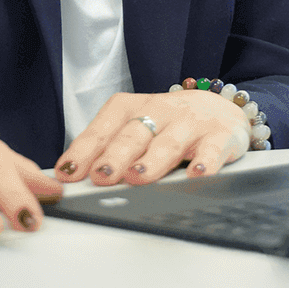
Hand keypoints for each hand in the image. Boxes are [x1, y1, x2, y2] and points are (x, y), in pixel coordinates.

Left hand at [55, 88, 251, 186]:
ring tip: (138, 177)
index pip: (104, 128)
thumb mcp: (137, 130)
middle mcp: (160, 110)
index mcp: (132, 108)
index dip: (84, 150)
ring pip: (168, 142)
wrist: (220, 109)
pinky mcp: (220, 135)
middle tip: (101, 176)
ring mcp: (191, 122)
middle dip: (115, 156)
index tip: (68, 172)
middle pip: (134, 134)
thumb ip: (109, 150)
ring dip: (152, 161)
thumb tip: (75, 179)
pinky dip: (205, 162)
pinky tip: (197, 175)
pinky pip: (212, 149)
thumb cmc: (167, 125)